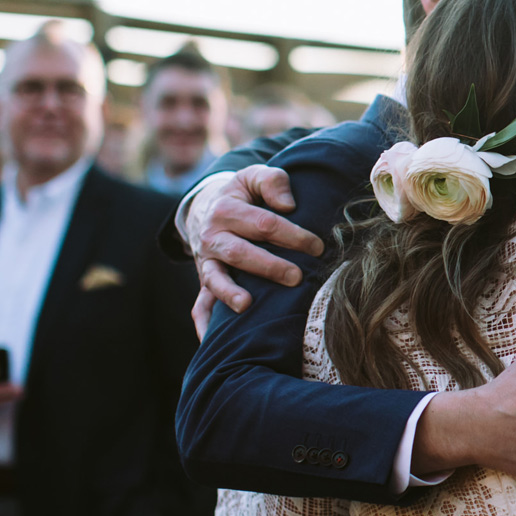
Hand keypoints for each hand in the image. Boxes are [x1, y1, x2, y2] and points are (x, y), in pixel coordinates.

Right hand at [188, 166, 323, 335]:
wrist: (207, 208)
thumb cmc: (243, 194)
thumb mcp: (254, 176)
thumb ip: (272, 181)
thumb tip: (288, 205)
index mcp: (227, 209)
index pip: (264, 224)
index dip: (293, 235)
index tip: (317, 246)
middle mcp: (212, 237)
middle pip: (240, 253)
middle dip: (269, 266)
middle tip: (297, 277)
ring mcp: (206, 262)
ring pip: (215, 279)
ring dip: (230, 293)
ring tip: (248, 305)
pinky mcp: (204, 280)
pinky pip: (199, 305)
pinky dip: (204, 322)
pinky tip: (211, 339)